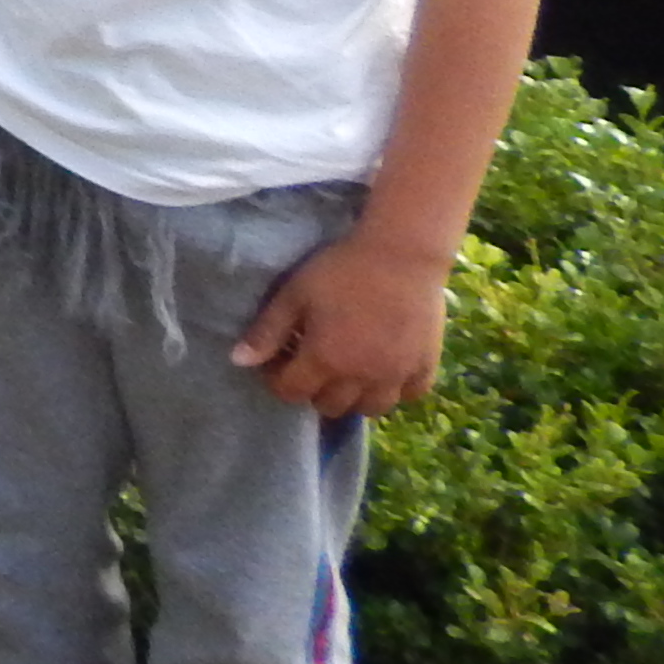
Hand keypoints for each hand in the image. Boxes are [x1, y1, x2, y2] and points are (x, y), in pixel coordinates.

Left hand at [233, 233, 454, 419]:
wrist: (401, 254)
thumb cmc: (341, 270)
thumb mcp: (294, 295)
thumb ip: (267, 332)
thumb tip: (238, 361)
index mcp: (325, 361)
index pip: (292, 392)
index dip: (277, 380)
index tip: (278, 360)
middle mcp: (362, 379)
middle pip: (330, 407)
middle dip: (314, 390)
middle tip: (312, 361)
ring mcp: (398, 376)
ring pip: (371, 409)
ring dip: (354, 397)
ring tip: (348, 370)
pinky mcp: (426, 366)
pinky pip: (410, 395)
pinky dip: (395, 390)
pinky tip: (385, 368)